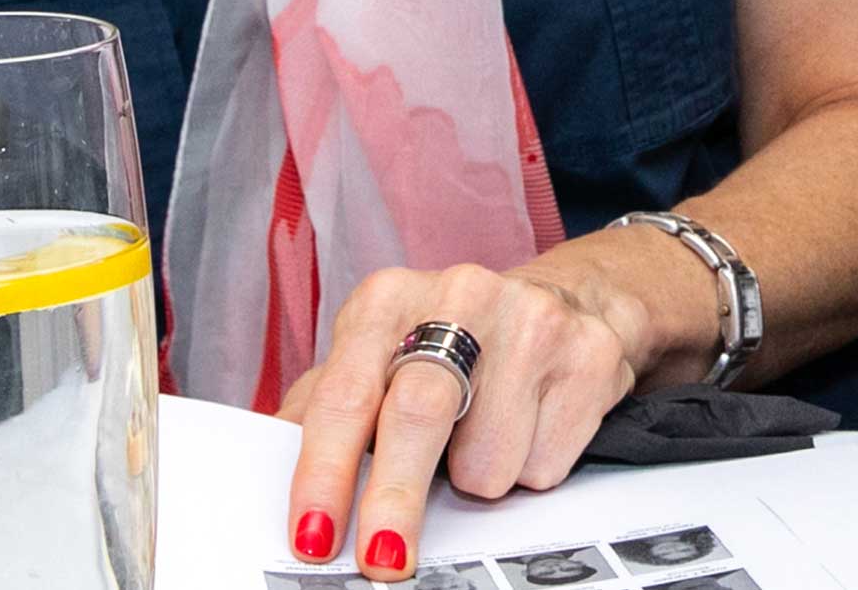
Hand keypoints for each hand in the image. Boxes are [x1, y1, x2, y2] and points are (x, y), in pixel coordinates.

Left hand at [277, 261, 655, 581]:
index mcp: (388, 300)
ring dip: (476, 479)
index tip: (313, 534)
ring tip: (481, 438)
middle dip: (395, 501)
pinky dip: (528, 469)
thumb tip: (270, 460)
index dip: (323, 472)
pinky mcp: (588, 357)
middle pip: (418, 417)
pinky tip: (528, 427)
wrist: (567, 303)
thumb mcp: (375, 357)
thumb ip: (322, 405)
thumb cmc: (450, 345)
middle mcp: (459, 296)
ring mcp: (531, 323)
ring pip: (488, 460)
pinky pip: (544, 464)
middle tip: (384, 561)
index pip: (344, 395)